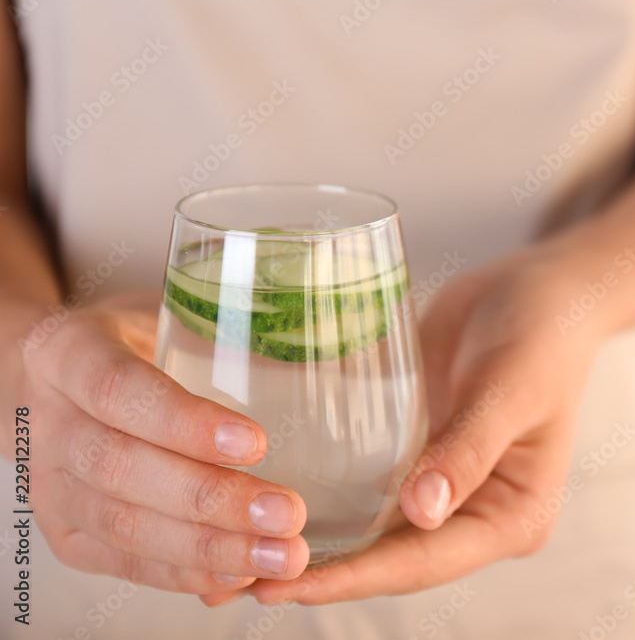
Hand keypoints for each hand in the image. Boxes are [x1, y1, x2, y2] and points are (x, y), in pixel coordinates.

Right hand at [15, 292, 310, 593]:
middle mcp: (49, 423)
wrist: (56, 386)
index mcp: (68, 354)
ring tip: (279, 555)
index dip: (185, 422)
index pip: (120, 389)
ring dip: (209, 547)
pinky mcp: (65, 533)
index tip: (256, 443)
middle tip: (286, 514)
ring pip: (124, 525)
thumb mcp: (167, 319)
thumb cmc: (136, 346)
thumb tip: (327, 370)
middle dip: (212, 498)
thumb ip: (225, 340)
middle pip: (123, 468)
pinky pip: (125, 562)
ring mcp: (50, 484)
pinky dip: (187, 572)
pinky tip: (239, 574)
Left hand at [249, 245, 605, 604]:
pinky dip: (326, 501)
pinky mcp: (417, 455)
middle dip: (324, 573)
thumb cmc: (544, 335)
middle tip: (243, 581)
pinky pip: (368, 487)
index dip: (357, 577)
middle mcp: (475, 513)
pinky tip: (273, 501)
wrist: (539, 290)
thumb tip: (423, 511)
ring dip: (316, 545)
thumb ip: (469, 449)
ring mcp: (444, 486)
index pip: (426, 559)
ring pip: (374, 530)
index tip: (290, 585)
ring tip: (241, 555)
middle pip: (393, 558)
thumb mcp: (513, 389)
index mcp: (513, 516)